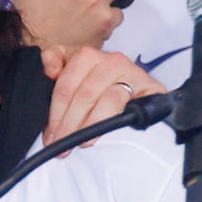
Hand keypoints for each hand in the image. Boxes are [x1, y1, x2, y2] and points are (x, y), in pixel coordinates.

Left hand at [39, 44, 166, 144]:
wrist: (132, 87)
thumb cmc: (96, 84)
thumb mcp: (70, 70)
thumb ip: (54, 59)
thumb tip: (50, 70)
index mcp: (89, 55)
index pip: (66, 87)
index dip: (55, 114)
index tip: (50, 135)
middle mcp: (112, 60)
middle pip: (85, 96)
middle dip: (70, 124)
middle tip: (62, 145)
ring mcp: (133, 73)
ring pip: (108, 101)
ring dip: (92, 126)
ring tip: (82, 143)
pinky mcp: (151, 88)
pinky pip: (132, 107)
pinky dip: (119, 121)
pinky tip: (107, 133)